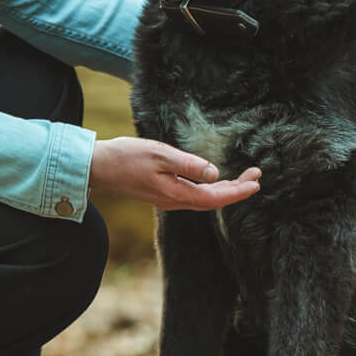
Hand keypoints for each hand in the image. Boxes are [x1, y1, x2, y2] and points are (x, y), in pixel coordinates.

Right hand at [89, 137, 260, 211]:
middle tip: (257, 176)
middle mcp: (175, 201)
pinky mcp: (162, 193)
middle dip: (237, 189)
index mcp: (177, 194)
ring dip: (225, 190)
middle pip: (213, 200)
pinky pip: (194, 195)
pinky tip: (214, 181)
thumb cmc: (127, 158)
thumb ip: (188, 165)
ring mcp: (168, 198)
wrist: (99, 167)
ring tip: (243, 178)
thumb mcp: (160, 155)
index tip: (256, 182)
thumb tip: (216, 173)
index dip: (239, 191)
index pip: (216, 197)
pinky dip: (210, 189)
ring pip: (204, 199)